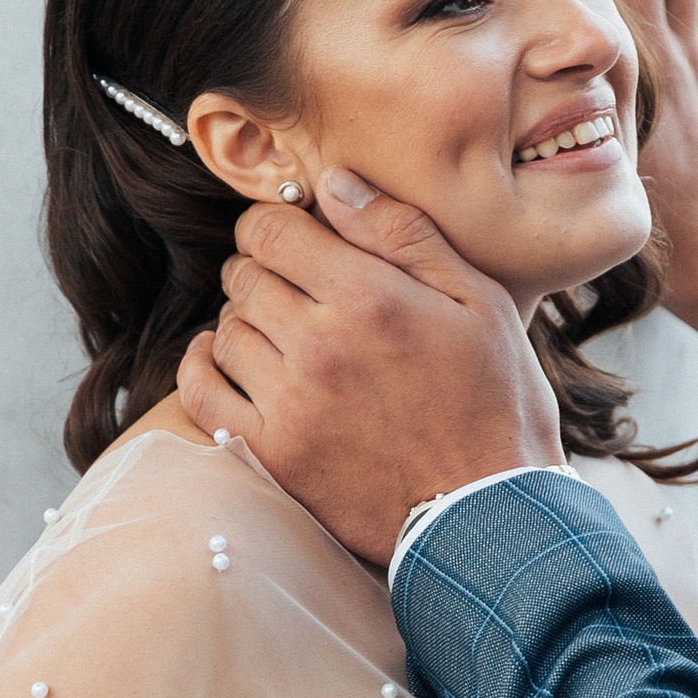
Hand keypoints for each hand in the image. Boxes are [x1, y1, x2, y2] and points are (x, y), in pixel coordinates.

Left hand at [173, 178, 564, 569]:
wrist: (488, 514)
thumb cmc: (496, 402)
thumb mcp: (478, 301)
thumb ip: (402, 233)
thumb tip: (335, 183)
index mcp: (369, 297)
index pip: (270, 230)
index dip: (273, 224)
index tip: (290, 237)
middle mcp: (319, 345)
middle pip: (244, 276)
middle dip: (261, 270)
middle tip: (291, 286)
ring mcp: (290, 403)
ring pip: (225, 330)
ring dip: (243, 321)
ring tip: (279, 332)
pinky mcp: (273, 453)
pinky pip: (201, 392)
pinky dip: (203, 367)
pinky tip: (225, 360)